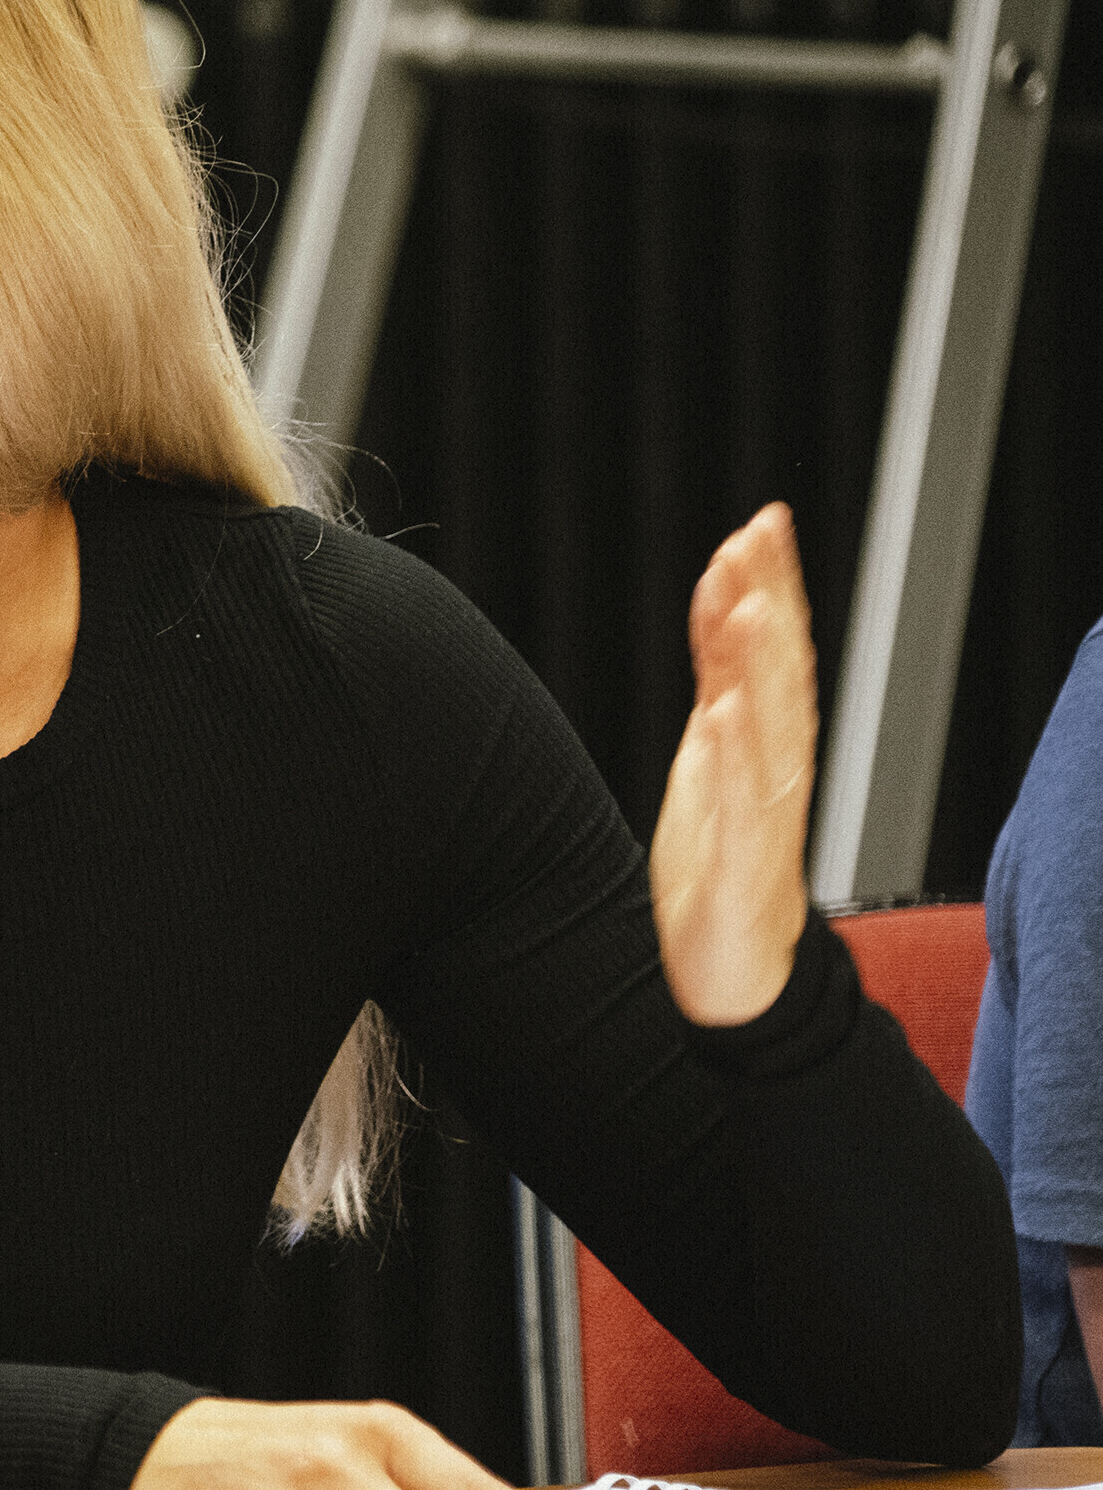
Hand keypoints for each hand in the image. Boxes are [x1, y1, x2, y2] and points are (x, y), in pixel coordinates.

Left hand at [649, 503, 816, 1023]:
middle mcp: (776, 771)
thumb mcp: (711, 751)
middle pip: (779, 676)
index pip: (776, 651)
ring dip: (759, 667)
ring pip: (768, 730)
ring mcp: (761, 817)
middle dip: (771, 604)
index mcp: (767, 743)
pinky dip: (733, 761)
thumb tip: (722, 600)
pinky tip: (722, 716)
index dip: (774, 586)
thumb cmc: (721, 854)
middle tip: (758, 538)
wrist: (730, 966)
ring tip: (748, 604)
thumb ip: (718, 678)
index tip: (762, 523)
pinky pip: (740, 807)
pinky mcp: (738, 864)